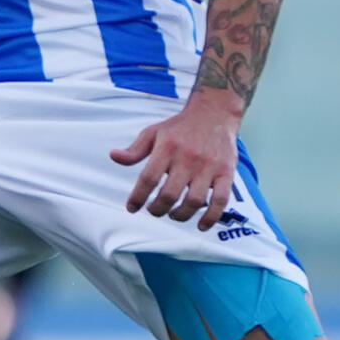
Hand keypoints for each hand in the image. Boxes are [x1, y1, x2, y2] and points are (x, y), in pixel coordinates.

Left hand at [111, 88, 242, 228]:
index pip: (148, 179)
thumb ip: (135, 149)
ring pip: (193, 201)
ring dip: (180, 215)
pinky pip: (220, 200)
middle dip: (157, 210)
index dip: (137, 197)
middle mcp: (187, 158)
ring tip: (173, 214)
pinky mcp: (226, 173)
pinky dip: (211, 217)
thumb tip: (114, 156)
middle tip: (154, 210)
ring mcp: (209, 167)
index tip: (132, 208)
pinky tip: (201, 226)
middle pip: (169, 194)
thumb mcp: (153, 132)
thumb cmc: (180, 127)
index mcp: (167, 148)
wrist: (214, 113)